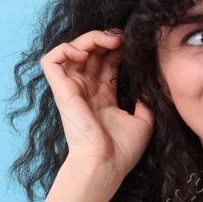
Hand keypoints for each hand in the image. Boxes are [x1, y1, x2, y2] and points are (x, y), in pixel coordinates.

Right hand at [40, 29, 154, 178]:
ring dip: (90, 38)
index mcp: (103, 95)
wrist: (106, 164)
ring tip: (110, 40)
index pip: (107, 61)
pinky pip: (51, 60)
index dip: (119, 48)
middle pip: (91, 52)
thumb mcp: (143, 121)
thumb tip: (151, 86)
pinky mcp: (61, 90)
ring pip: (72, 50)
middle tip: (124, 37)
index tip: (134, 44)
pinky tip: (85, 53)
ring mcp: (72, 88)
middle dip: (107, 38)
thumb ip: (146, 102)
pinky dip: (65, 49)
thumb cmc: (123, 150)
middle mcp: (86, 89)